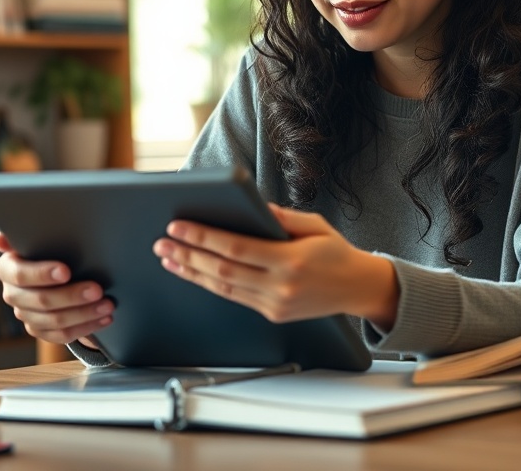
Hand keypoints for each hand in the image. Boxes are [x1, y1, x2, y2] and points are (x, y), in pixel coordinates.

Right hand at [0, 231, 114, 345]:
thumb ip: (24, 235)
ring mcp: (25, 315)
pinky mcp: (39, 330)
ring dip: (85, 314)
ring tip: (108, 305)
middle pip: (41, 300)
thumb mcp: (37, 238)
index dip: (42, 274)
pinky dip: (86, 327)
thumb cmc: (46, 249)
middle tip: (97, 289)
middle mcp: (12, 294)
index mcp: (7, 269)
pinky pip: (62, 335)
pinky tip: (104, 319)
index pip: (20, 275)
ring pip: (55, 321)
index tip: (66, 271)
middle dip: (72, 296)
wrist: (52, 270)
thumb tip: (0, 238)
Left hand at [152, 203, 398, 327]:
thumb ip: (281, 217)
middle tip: (162, 242)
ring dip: (191, 272)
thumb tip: (250, 205)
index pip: (236, 249)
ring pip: (223, 288)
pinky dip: (211, 284)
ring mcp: (275, 305)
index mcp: (291, 261)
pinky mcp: (272, 314)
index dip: (203, 238)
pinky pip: (235, 298)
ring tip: (168, 257)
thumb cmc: (336, 251)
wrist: (358, 288)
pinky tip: (193, 272)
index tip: (178, 226)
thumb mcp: (314, 224)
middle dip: (188, 255)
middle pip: (222, 271)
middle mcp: (281, 287)